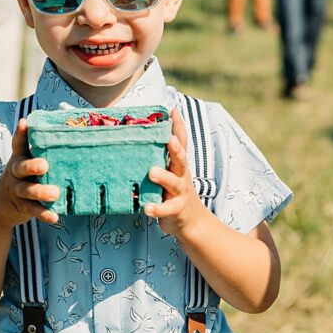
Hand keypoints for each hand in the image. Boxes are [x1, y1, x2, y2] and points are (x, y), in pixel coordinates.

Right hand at [0, 118, 59, 229]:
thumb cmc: (24, 177)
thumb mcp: (27, 162)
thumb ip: (43, 150)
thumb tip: (71, 128)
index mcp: (19, 158)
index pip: (18, 144)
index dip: (21, 133)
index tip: (25, 123)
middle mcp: (15, 173)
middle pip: (20, 167)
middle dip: (31, 166)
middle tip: (44, 165)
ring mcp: (17, 190)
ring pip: (27, 190)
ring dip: (40, 191)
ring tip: (55, 193)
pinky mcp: (22, 207)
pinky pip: (32, 210)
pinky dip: (43, 213)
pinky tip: (54, 216)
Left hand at [145, 107, 207, 239]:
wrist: (192, 221)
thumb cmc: (174, 192)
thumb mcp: (171, 172)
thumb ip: (160, 158)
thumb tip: (140, 138)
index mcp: (179, 164)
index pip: (181, 142)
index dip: (178, 126)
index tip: (173, 110)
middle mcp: (182, 175)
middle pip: (181, 159)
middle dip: (176, 148)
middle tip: (168, 139)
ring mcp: (180, 192)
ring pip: (174, 182)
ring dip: (164, 176)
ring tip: (152, 172)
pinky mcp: (176, 209)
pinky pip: (166, 209)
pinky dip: (157, 208)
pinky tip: (146, 207)